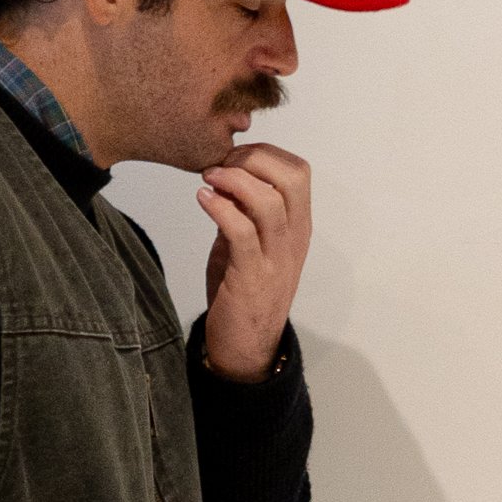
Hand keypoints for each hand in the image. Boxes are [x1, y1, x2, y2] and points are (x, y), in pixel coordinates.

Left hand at [197, 147, 310, 380]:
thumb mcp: (248, 245)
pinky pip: (242, 232)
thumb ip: (243, 212)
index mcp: (298, 228)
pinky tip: (203, 200)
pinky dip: (220, 208)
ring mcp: (276, 259)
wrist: (246, 347)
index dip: (265, 154)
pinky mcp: (252, 277)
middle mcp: (294, 240)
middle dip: (253, 160)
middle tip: (221, 165)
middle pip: (291, 179)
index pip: (299, 172)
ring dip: (235, 181)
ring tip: (209, 178)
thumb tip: (225, 177)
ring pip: (269, 202)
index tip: (233, 159)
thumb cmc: (244, 293)